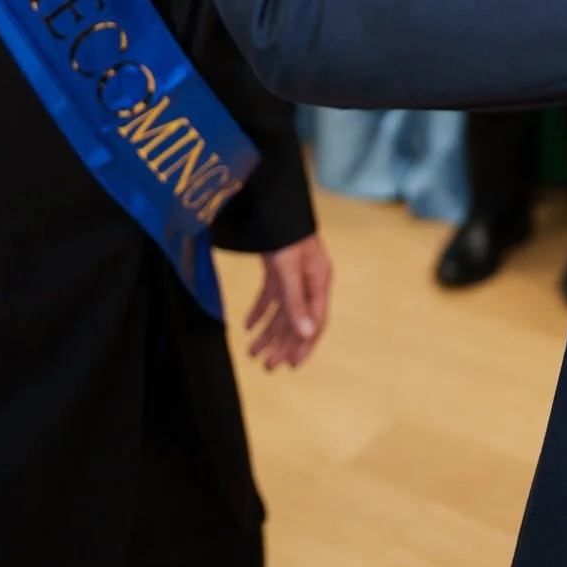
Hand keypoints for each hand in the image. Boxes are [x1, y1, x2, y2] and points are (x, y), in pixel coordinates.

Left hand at [244, 235, 331, 370]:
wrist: (271, 200)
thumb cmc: (284, 232)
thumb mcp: (289, 268)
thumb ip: (296, 301)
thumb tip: (306, 335)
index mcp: (318, 280)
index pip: (315, 321)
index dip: (303, 345)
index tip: (289, 365)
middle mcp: (309, 279)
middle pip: (297, 319)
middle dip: (281, 343)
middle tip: (266, 366)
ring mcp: (294, 273)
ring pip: (282, 310)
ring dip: (267, 331)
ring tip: (252, 352)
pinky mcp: (278, 266)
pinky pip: (271, 295)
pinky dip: (259, 310)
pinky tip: (247, 325)